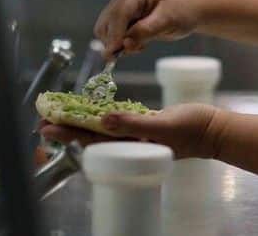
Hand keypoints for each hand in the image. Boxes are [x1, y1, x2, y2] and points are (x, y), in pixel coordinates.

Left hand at [40, 103, 224, 159]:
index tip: (47, 128)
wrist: (214, 130)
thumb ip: (133, 124)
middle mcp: (130, 141)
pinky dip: (102, 118)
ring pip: (102, 129)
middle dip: (67, 128)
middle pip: (91, 135)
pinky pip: (118, 122)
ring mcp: (137, 135)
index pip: (92, 139)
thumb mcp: (163, 126)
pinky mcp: (145, 125)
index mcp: (131, 144)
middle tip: (43, 123)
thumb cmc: (192, 129)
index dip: (69, 132)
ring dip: (81, 122)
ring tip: (60, 117)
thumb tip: (102, 121)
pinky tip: (92, 113)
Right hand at [94, 0, 201, 57]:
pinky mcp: (124, 20)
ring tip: (141, 46)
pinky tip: (140, 44)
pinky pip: (114, 36)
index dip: (115, 34)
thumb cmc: (183, 10)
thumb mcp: (168, 20)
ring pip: (106, 32)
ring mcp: (122, 9)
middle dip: (115, 40)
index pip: (118, 14)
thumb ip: (146, 31)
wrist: (190, 10)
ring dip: (118, 44)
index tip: (114, 52)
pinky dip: (122, 45)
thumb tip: (125, 44)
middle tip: (133, 50)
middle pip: (106, 23)